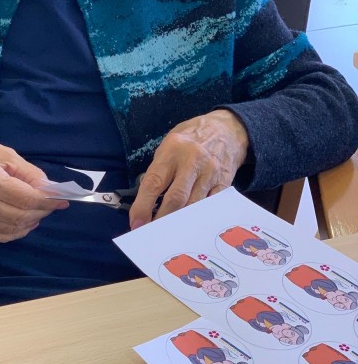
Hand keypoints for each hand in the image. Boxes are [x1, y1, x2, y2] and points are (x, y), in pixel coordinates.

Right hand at [0, 135, 67, 241]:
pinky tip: (24, 222)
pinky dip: (16, 231)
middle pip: (22, 216)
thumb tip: (49, 188)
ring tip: (38, 213)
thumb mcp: (3, 153)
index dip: (48, 201)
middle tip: (51, 205)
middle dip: (42, 212)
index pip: (28, 199)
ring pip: (12, 229)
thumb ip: (28, 172)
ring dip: (31, 223)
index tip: (62, 200)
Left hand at [129, 110, 248, 228]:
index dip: (143, 206)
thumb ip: (158, 170)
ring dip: (179, 223)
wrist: (227, 129)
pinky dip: (198, 218)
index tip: (136, 223)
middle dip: (161, 219)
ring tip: (168, 233)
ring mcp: (210, 172)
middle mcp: (192, 160)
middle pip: (175, 198)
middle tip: (151, 235)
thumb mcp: (169, 145)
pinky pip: (210, 206)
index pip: (154, 182)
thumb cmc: (191, 139)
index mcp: (172, 149)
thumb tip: (146, 202)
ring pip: (193, 206)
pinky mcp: (224, 183)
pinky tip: (189, 226)